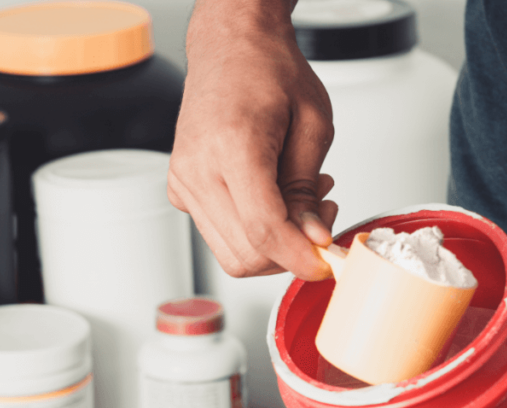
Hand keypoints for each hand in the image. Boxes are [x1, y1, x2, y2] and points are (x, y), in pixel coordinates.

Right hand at [168, 0, 337, 280]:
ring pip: (231, 253)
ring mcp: (184, 182)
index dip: (299, 257)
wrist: (230, 46)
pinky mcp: (181, 190)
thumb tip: (312, 238)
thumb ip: (308, 188)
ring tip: (301, 204)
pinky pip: (220, 235)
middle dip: (289, 254)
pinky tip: (273, 199)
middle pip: (246, 253)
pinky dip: (252, 232)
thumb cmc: (269, 71)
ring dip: (273, 246)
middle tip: (320, 222)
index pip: (264, 229)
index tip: (325, 261)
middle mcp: (198, 168)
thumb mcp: (313, 125)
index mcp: (232, 146)